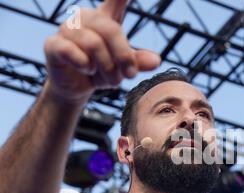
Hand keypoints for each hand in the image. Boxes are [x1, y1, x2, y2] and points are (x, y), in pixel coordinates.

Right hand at [43, 0, 160, 102]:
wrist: (78, 87)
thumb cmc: (103, 70)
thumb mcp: (124, 68)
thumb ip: (138, 62)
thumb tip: (156, 61)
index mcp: (106, 18)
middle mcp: (86, 19)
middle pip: (110, 30)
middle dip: (124, 56)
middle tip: (130, 75)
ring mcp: (67, 30)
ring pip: (93, 44)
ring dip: (107, 68)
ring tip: (112, 81)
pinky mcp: (53, 45)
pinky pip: (70, 50)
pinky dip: (84, 64)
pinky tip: (88, 70)